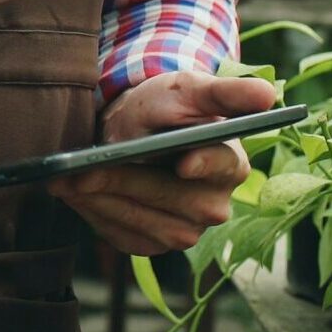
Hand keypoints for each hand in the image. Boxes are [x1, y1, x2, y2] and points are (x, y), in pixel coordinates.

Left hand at [50, 72, 273, 254]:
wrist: (138, 127)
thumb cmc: (167, 104)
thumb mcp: (189, 89)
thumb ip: (225, 93)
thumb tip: (268, 93)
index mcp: (230, 162)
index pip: (221, 165)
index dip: (202, 164)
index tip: (182, 162)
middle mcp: (214, 204)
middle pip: (171, 199)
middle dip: (123, 183)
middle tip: (77, 172)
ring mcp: (188, 229)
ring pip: (144, 224)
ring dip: (101, 203)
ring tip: (63, 180)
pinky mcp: (157, 242)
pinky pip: (125, 238)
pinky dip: (96, 217)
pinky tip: (75, 195)